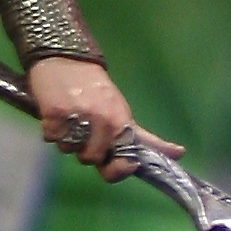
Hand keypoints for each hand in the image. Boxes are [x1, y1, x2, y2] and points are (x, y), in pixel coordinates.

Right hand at [19, 53, 136, 176]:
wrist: (67, 61)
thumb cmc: (97, 92)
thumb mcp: (123, 113)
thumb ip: (146, 139)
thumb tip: (179, 153)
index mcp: (120, 121)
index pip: (123, 159)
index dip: (118, 169)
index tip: (111, 163)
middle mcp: (101, 119)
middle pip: (90, 159)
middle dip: (85, 148)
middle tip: (85, 129)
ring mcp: (77, 116)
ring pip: (68, 150)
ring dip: (67, 139)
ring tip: (70, 118)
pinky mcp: (53, 113)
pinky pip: (51, 138)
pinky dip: (51, 130)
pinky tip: (56, 114)